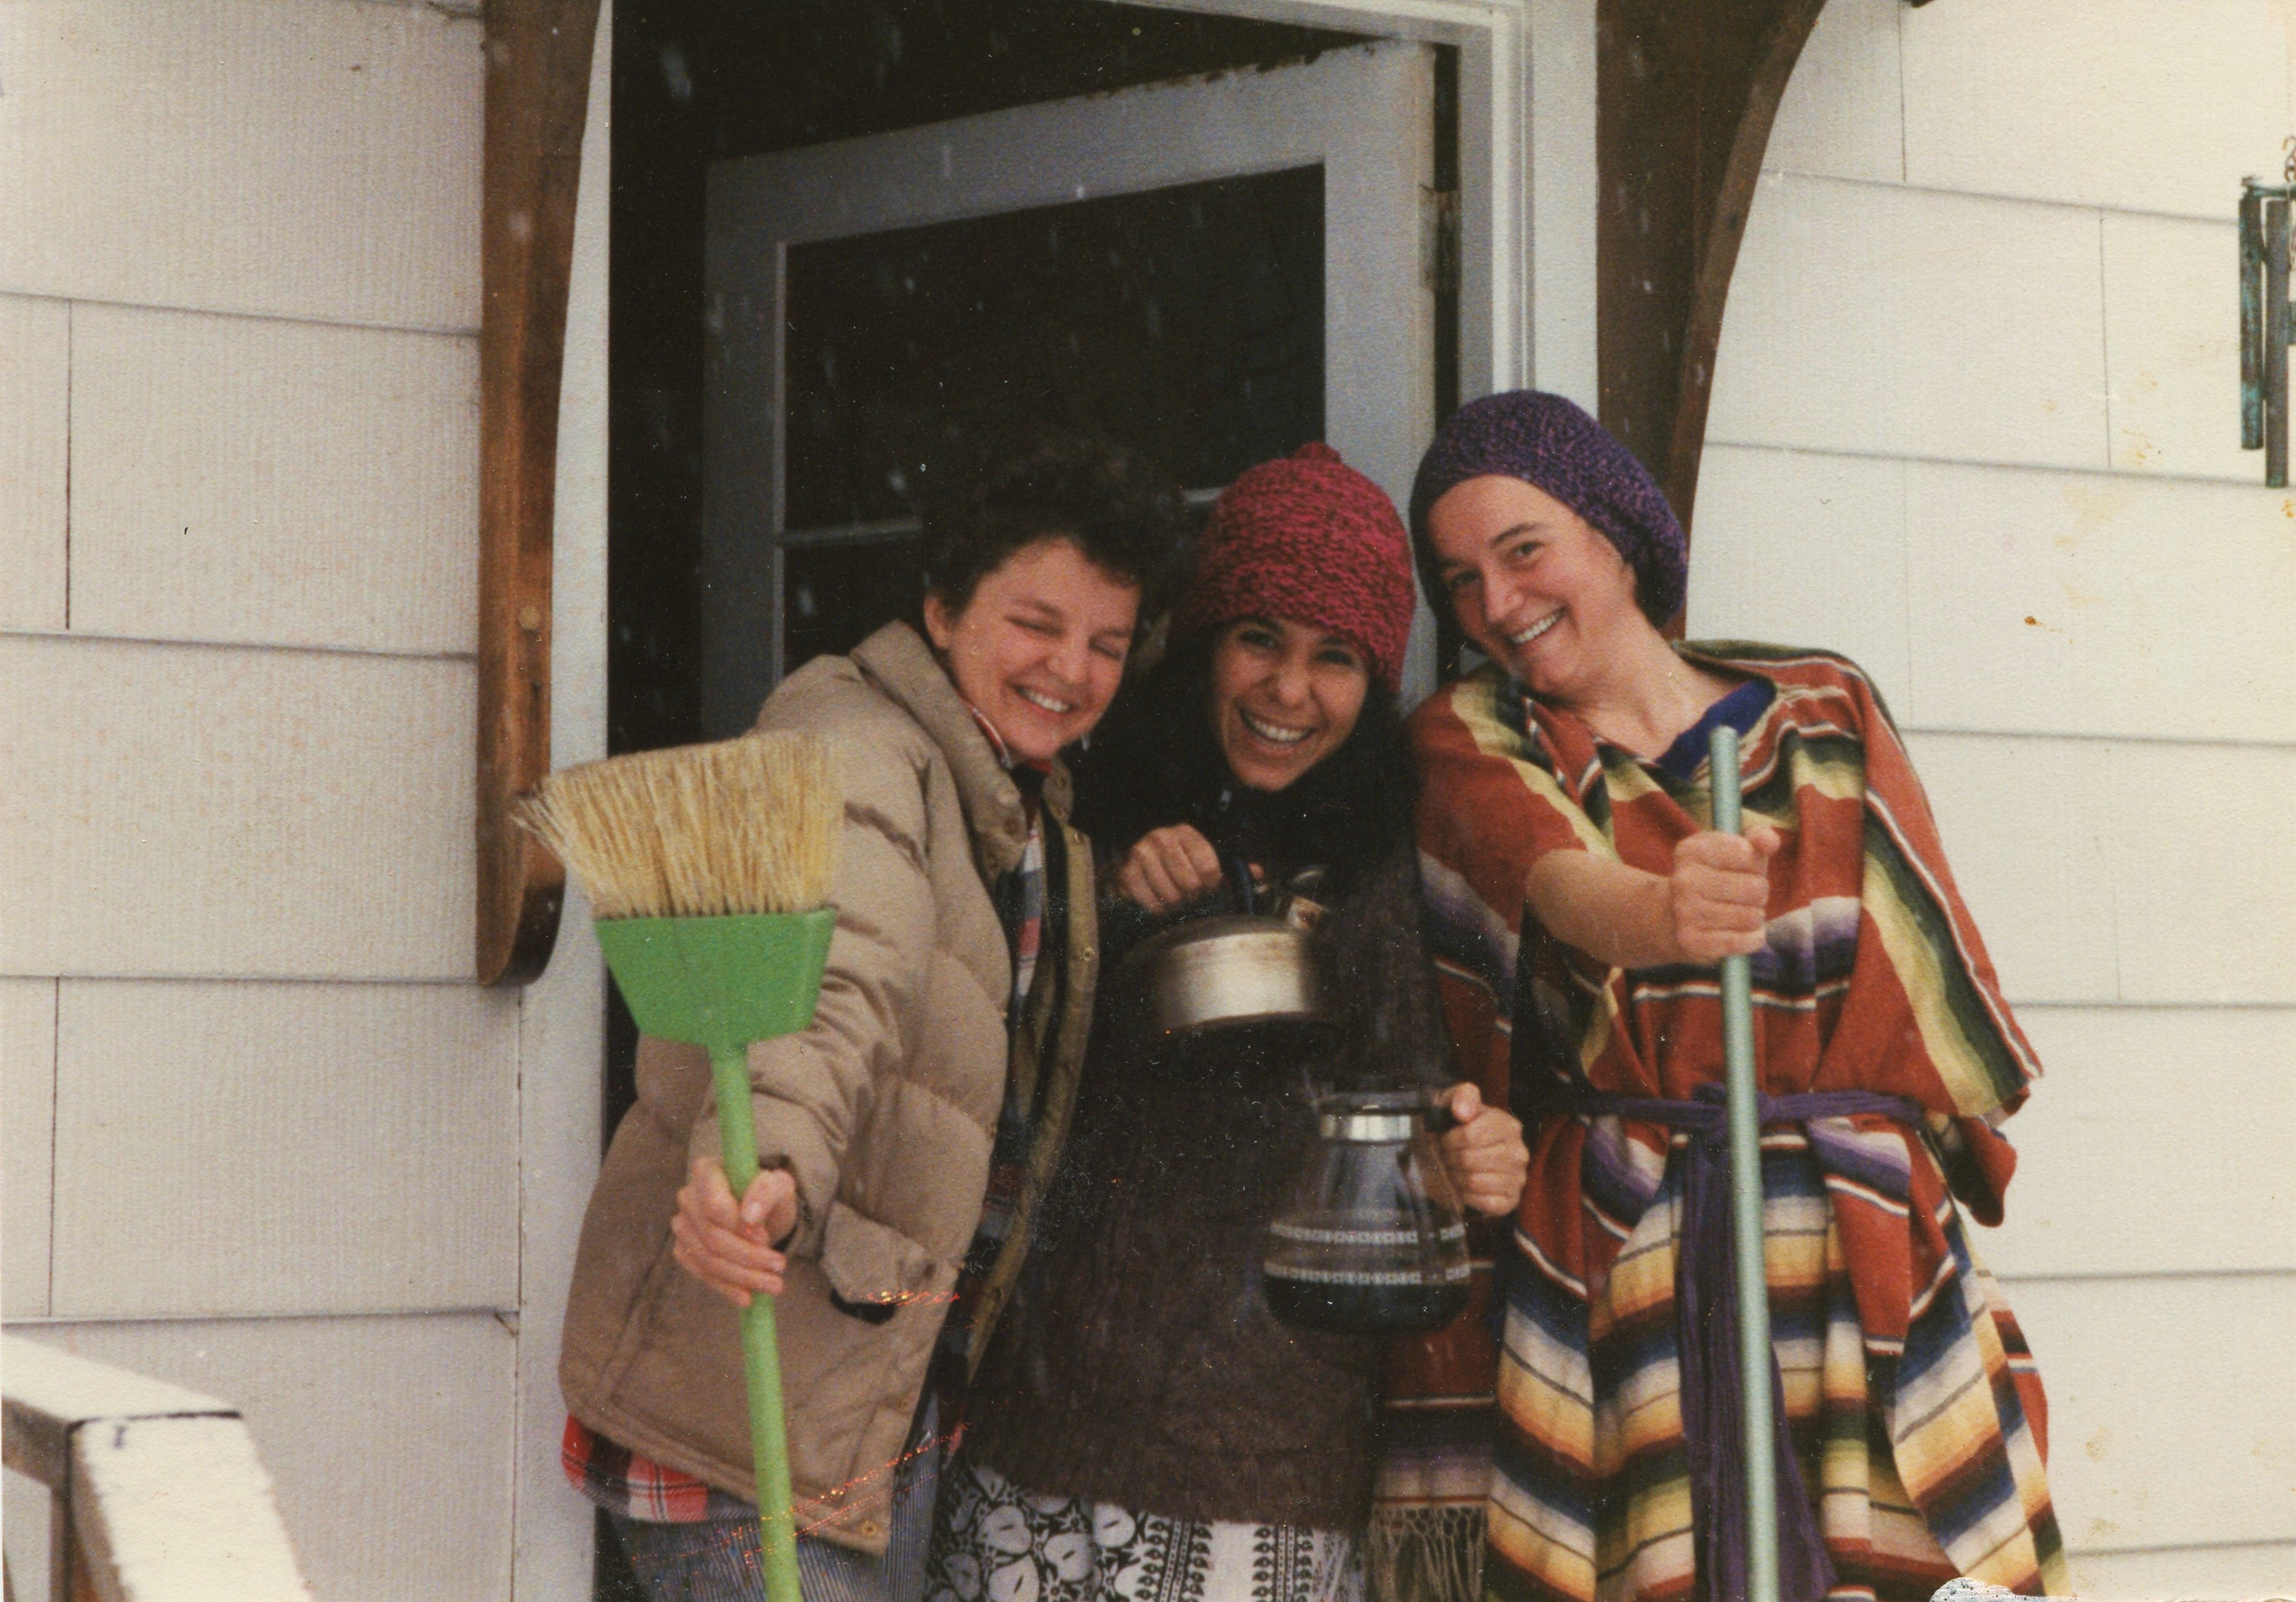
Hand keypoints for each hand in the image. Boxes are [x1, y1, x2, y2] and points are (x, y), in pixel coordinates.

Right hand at [671, 1156, 798, 1308]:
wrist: (761, 1215)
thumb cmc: (768, 1195)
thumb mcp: (779, 1186)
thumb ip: (766, 1191)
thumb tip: (749, 1216)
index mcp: (707, 1171)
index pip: (714, 1205)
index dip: (738, 1227)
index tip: (765, 1238)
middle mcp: (688, 1197)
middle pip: (712, 1237)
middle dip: (748, 1257)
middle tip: (779, 1267)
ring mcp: (682, 1225)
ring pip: (708, 1259)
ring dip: (742, 1277)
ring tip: (774, 1285)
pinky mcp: (684, 1250)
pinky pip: (702, 1274)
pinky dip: (727, 1288)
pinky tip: (748, 1296)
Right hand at [1114, 824, 1229, 912]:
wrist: (1136, 859)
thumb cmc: (1175, 861)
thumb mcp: (1202, 857)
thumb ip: (1230, 866)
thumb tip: (1257, 872)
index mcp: (1185, 833)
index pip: (1209, 868)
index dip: (1212, 885)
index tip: (1207, 888)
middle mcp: (1162, 838)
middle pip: (1190, 884)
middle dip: (1193, 897)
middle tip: (1189, 896)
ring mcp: (1141, 854)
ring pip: (1171, 896)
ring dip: (1176, 905)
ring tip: (1175, 899)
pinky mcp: (1127, 873)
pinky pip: (1150, 903)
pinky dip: (1157, 910)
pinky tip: (1159, 902)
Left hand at [1437, 1082, 1528, 1217]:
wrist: (1459, 1154)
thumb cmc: (1457, 1126)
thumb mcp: (1455, 1101)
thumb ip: (1462, 1096)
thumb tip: (1464, 1113)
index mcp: (1509, 1125)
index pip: (1471, 1135)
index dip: (1449, 1139)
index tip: (1444, 1139)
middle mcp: (1519, 1152)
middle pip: (1470, 1160)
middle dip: (1449, 1159)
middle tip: (1445, 1156)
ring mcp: (1518, 1178)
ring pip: (1475, 1182)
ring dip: (1454, 1178)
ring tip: (1452, 1170)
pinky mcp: (1511, 1201)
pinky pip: (1485, 1203)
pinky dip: (1467, 1197)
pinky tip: (1463, 1187)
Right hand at [1665, 823, 1781, 963]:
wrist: (1676, 916)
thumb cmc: (1718, 877)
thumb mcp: (1735, 851)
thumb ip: (1758, 839)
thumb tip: (1769, 841)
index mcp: (1691, 850)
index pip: (1747, 854)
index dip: (1755, 864)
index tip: (1743, 868)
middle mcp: (1683, 880)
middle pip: (1755, 888)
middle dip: (1759, 893)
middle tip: (1744, 895)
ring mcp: (1685, 912)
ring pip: (1752, 917)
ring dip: (1755, 917)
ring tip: (1740, 912)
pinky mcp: (1692, 941)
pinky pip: (1746, 941)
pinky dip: (1753, 938)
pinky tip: (1742, 932)